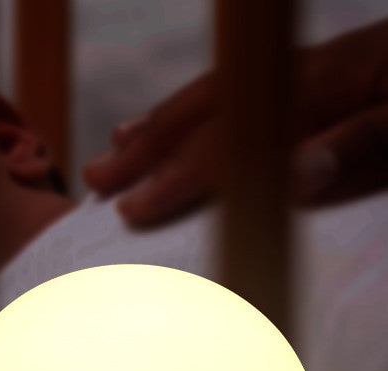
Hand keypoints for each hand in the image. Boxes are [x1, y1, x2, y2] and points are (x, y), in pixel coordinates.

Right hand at [83, 19, 387, 225]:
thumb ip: (364, 145)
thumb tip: (296, 173)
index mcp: (328, 91)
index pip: (234, 141)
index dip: (178, 176)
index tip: (130, 211)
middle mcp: (303, 76)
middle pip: (207, 111)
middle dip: (147, 149)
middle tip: (97, 180)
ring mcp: (304, 71)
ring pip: (212, 96)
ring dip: (156, 127)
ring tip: (111, 152)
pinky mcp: (311, 73)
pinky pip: (236, 90)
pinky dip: (194, 109)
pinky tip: (168, 119)